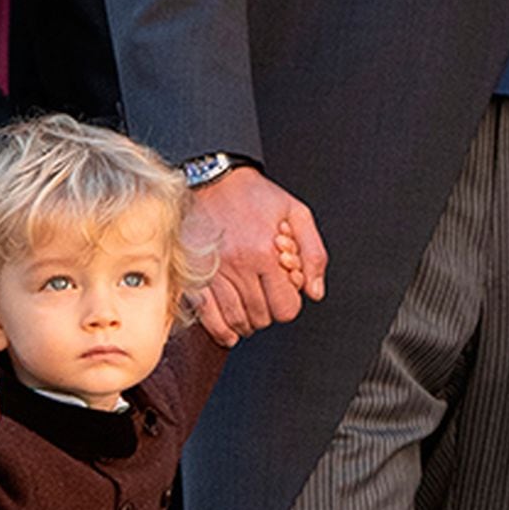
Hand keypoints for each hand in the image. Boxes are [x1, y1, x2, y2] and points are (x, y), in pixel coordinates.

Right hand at [191, 167, 325, 344]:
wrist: (213, 178)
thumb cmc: (254, 195)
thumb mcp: (297, 213)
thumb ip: (314, 254)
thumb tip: (315, 291)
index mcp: (264, 253)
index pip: (285, 308)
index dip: (289, 305)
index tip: (285, 294)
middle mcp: (237, 266)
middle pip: (261, 317)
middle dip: (269, 312)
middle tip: (267, 296)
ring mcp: (212, 272)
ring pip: (236, 320)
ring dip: (247, 323)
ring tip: (251, 311)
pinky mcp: (193, 275)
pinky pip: (207, 315)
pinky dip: (220, 329)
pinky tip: (229, 331)